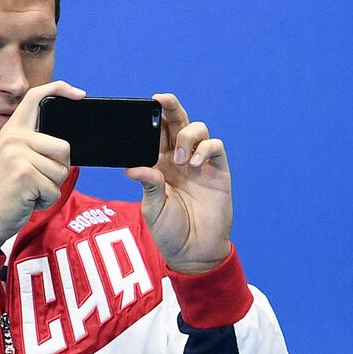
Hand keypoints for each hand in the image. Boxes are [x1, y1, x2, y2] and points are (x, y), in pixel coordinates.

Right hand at [0, 81, 85, 250]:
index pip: (36, 98)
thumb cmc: (7, 194)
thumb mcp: (16, 161)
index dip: (60, 89)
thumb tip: (66, 146)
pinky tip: (27, 200)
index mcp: (12, 131)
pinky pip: (54, 189)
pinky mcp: (23, 174)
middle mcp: (13, 138)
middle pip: (64, 147)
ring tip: (29, 191)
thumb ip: (34, 147)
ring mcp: (17, 155)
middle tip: (37, 181)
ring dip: (51, 188)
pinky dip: (46, 201)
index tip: (80, 94)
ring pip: (61, 171)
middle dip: (59, 171)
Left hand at [126, 93, 231, 273]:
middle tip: (162, 101)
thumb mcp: (153, 209)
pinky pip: (215, 147)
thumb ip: (148, 185)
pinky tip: (196, 164)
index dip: (152, 118)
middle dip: (171, 108)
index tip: (145, 105)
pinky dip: (206, 148)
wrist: (194, 252)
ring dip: (188, 136)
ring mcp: (201, 165)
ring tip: (182, 160)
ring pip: (198, 129)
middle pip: (178, 123)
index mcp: (159, 165)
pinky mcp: (219, 172)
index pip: (156, 134)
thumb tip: (133, 167)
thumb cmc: (170, 232)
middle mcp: (180, 160)